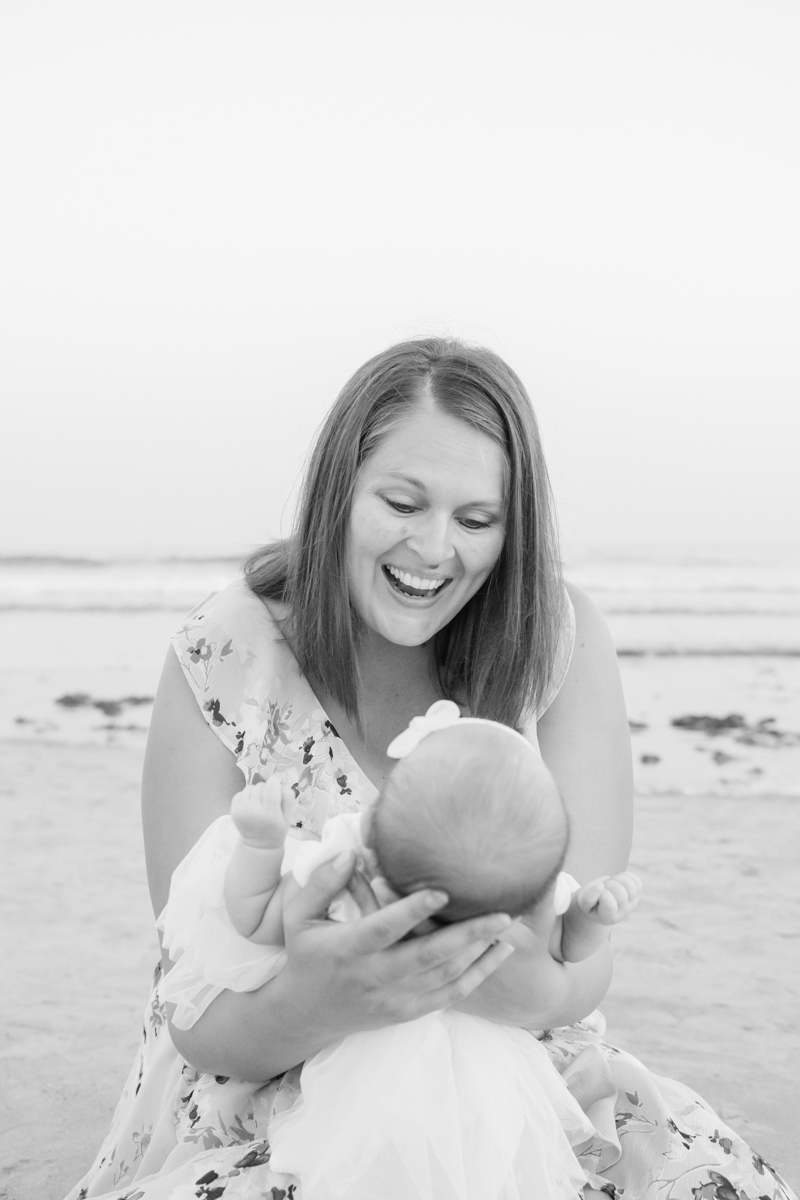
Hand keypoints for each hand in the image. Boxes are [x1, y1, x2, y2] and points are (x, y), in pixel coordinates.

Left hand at [229, 777, 289, 847]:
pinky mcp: (234, 811)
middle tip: (269, 800)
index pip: (271, 786)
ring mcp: (242, 811)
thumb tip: (278, 780)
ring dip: (256, 792)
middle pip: (260, 786)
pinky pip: (240, 793)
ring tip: (260, 803)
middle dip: (266, 789)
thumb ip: (287, 796)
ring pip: (250, 787)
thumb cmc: (276, 828)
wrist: (259, 845)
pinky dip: (246, 797)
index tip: (277, 784)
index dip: (275, 781)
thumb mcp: (288, 815)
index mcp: (270, 814)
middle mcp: (254, 812)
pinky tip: (251, 806)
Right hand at [277, 851, 515, 1039]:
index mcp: (347, 949)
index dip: (412, 912)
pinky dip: (478, 975)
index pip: (384, 929)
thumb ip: (322, 883)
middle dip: (468, 935)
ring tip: (507, 926)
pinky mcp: (407, 1012)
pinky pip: (449, 997)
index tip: (442, 891)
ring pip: (444, 977)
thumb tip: (348, 853)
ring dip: (479, 953)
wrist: (306, 1014)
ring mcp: (393, 998)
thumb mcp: (297, 917)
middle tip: (502, 913)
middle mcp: (373, 976)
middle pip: (427, 957)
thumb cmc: (305, 955)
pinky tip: (500, 953)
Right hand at [576, 871, 641, 924]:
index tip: (597, 889)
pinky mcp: (636, 894)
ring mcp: (631, 903)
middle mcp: (622, 913)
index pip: (610, 905)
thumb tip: (600, 886)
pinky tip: (618, 880)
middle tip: (603, 886)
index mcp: (607, 918)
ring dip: (617, 878)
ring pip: (630, 886)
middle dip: (608, 884)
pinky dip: (626, 876)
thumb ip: (588, 897)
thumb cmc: (589, 901)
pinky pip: (636, 880)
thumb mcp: (583, 902)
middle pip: (620, 892)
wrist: (599, 901)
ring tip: (610, 882)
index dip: (601, 892)